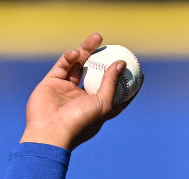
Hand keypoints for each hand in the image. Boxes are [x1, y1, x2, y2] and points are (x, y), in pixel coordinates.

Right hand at [21, 33, 129, 150]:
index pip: (116, 91)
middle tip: (114, 45)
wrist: (50, 129)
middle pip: (96, 72)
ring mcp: (67, 89)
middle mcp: (83, 97)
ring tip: (97, 38)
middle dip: (104, 57)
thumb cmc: (81, 121)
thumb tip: (121, 63)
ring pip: (79, 65)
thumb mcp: (103, 103)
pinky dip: (69, 58)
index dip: (126, 80)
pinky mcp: (52, 82)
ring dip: (87, 50)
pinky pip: (63, 66)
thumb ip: (111, 82)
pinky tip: (76, 52)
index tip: (138, 68)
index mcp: (98, 106)